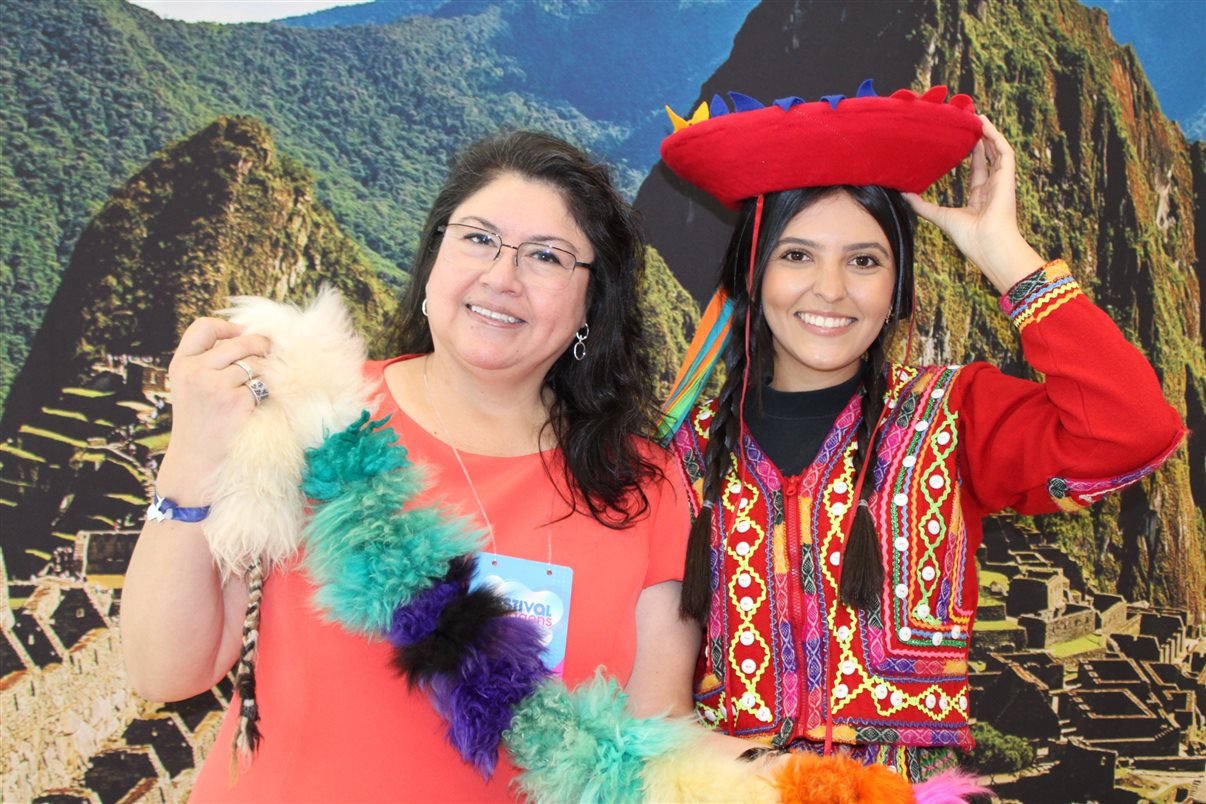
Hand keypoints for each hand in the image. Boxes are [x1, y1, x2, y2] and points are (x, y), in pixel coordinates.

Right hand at [154, 318, 271, 504]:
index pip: (203, 327)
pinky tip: (260, 401)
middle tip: (269, 354)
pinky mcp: (235, 402)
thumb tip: (248, 335)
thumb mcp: (190, 386)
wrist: (196, 461)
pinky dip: (267, 391)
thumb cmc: (199, 422)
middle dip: (260, 346)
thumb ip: (207, 362)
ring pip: (256, 363)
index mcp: (181, 364)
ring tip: (260, 385)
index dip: (227, 326)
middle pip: (240, 342)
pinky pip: (263, 385)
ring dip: (265, 372)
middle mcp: (194, 371)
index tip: (241, 333)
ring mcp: (214, 386)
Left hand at [904, 115, 1045, 293]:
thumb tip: (904, 195)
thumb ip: (922, 206)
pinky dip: (995, 136)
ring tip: (977, 116)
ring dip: (988, 133)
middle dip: (980, 139)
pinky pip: (1004, 151)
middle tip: (969, 122)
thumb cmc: (968, 236)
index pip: (977, 170)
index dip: (972, 154)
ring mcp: (1001, 181)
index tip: (962, 140)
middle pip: (988, 157)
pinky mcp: (1007, 176)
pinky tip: (984, 124)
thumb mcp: (939, 216)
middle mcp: (992, 187)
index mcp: (980, 197)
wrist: (987, 244)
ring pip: (997, 150)